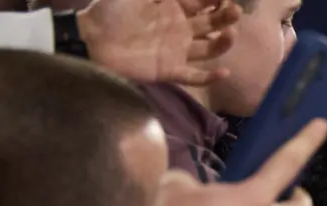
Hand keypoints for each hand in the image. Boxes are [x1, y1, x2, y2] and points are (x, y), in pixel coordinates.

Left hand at [78, 0, 240, 85]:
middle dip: (225, 16)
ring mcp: (176, 51)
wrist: (91, 38)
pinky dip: (210, 77)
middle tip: (235, 10)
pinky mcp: (170, 70)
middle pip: (211, 24)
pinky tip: (224, 72)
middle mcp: (179, 29)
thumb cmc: (111, 9)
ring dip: (222, 42)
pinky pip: (195, 76)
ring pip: (209, 49)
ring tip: (230, 34)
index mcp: (173, 7)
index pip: (202, 2)